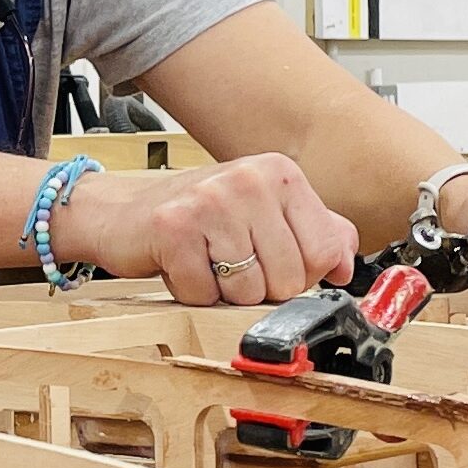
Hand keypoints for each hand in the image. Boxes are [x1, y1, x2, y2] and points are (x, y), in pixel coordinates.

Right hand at [52, 153, 361, 305]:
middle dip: (259, 289)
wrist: (122, 212)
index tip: (272, 264)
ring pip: (247, 291)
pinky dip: (191, 293)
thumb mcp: (264, 213)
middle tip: (230, 264)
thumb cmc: (198, 217)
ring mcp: (210, 200)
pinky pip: (203, 293)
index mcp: (279, 173)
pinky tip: (182, 266)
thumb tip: (345, 263)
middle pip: (287, 279)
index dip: (300, 276)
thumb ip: (314, 232)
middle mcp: (248, 179)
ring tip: (206, 263)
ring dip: (224, 293)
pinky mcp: (174, 227)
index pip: (323, 252)